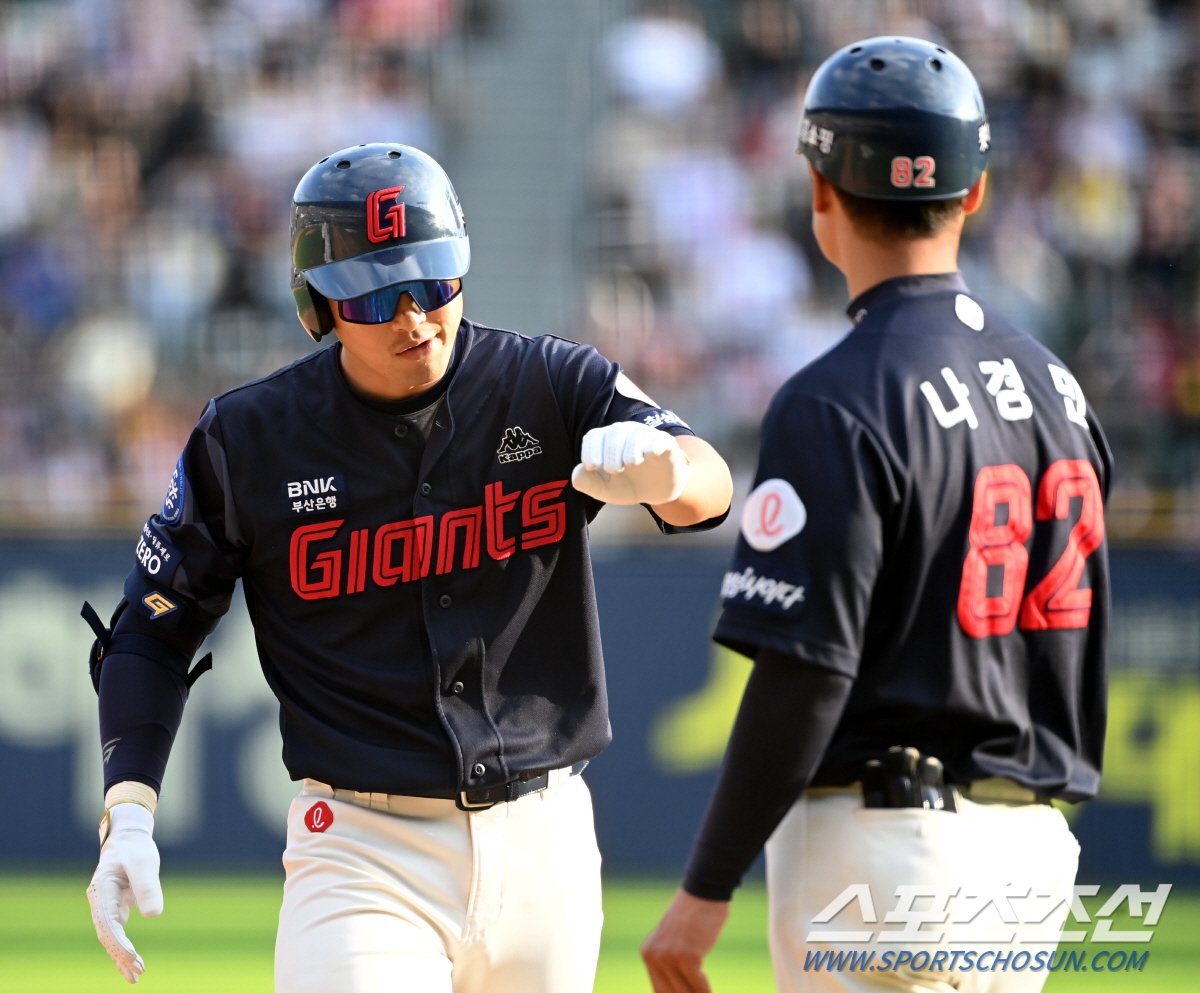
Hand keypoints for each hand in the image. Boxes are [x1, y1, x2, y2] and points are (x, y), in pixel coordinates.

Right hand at [86, 803, 162, 982]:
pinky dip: (122, 949)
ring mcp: (105, 907)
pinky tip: (131, 964)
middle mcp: (99, 902)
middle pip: (106, 935)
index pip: (108, 922)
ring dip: (121, 957)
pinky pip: (116, 933)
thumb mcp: (144, 862)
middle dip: (121, 955)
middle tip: (138, 972)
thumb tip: (153, 915)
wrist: (128, 838)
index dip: (119, 941)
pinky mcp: (115, 909)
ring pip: (110, 938)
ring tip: (136, 977)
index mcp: (101, 890)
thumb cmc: (135, 849)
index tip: (133, 956)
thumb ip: (147, 886)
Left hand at [571, 422, 690, 505]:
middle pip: (614, 431)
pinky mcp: (665, 443)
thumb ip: (588, 484)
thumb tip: (577, 472)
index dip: (590, 451)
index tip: (594, 467)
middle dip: (611, 454)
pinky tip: (649, 455)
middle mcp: (626, 433)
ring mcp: (646, 436)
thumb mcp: (605, 490)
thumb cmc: (629, 485)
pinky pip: (658, 439)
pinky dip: (652, 446)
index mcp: (607, 440)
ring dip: (629, 451)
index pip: (594, 436)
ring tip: (631, 464)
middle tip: (615, 471)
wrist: (658, 491)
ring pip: (635, 433)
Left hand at [642, 889, 729, 992]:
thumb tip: (679, 990)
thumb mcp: (674, 941)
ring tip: (704, 991)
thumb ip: (670, 963)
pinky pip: (699, 987)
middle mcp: (654, 956)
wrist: (704, 892)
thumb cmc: (695, 918)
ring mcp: (669, 956)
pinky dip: (706, 992)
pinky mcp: (687, 956)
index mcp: (648, 953)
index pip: (659, 991)